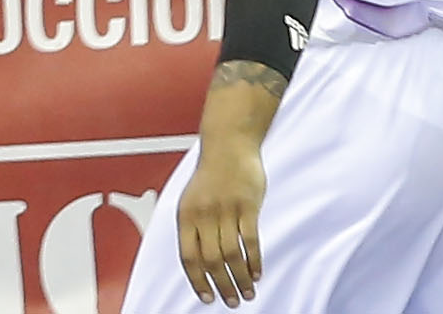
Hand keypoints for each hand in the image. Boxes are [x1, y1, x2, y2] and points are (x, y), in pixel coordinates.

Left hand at [173, 138, 266, 303]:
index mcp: (185, 215)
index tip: (207, 298)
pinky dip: (254, 261)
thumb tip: (197, 263)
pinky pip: (250, 241)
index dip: (197, 280)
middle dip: (222, 285)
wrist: (227, 145)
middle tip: (232, 301)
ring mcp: (226, 210)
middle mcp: (203, 214)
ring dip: (240, 278)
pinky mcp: (247, 206)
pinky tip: (257, 274)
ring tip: (247, 293)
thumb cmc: (210, 176)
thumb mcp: (191, 200)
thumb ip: (193, 229)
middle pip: (211, 260)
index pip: (188, 256)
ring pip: (232, 255)